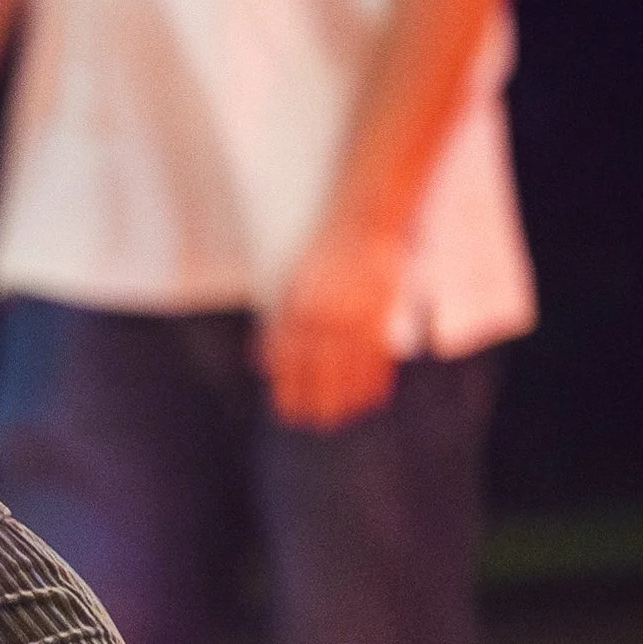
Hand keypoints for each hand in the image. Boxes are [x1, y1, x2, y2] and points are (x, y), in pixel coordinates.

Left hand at [261, 221, 405, 429]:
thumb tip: (263, 365)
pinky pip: (377, 358)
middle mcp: (323, 316)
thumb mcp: (290, 284)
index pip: (288, 363)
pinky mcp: (380, 314)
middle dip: (315, 403)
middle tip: (315, 422)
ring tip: (340, 418)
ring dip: (345, 400)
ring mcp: (353, 316)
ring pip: (349, 371)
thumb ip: (276, 325)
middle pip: (318, 374)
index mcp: (296, 309)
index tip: (289, 411)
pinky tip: (369, 399)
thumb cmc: (323, 255)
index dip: (289, 391)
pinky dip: (373, 382)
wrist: (364, 221)